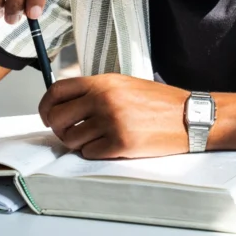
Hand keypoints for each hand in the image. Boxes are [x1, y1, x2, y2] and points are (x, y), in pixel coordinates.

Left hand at [39, 74, 189, 158]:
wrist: (190, 117)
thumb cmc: (160, 103)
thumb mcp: (125, 85)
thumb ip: (97, 91)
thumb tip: (67, 104)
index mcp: (103, 82)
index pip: (57, 90)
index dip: (46, 105)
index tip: (47, 115)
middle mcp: (103, 99)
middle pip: (57, 118)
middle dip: (58, 128)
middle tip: (69, 132)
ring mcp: (111, 122)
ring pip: (71, 139)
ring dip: (78, 143)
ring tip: (94, 139)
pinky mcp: (120, 143)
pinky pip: (89, 153)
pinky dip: (94, 153)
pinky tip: (109, 146)